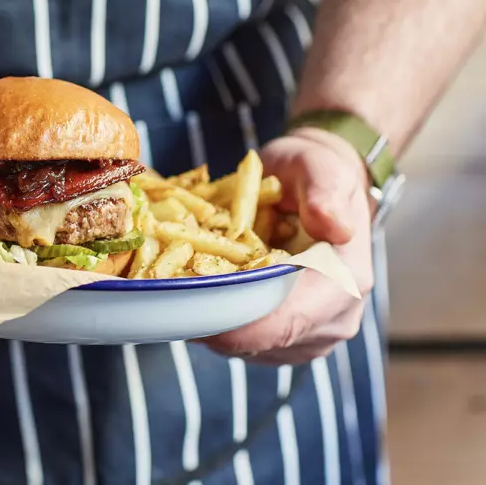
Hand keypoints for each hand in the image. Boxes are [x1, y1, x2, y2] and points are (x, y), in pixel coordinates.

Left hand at [200, 128, 373, 364]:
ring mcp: (309, 336)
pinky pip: (242, 341)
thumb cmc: (312, 172)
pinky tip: (200, 286)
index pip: (284, 323)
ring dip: (209, 317)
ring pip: (244, 347)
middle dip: (208, 316)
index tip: (185, 306)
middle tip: (167, 286)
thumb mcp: (318, 163)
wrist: (321, 189)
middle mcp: (332, 320)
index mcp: (343, 284)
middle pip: (257, 341)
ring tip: (182, 279)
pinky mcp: (286, 339)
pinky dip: (217, 316)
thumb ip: (324, 188)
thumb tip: (332, 225)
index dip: (231, 324)